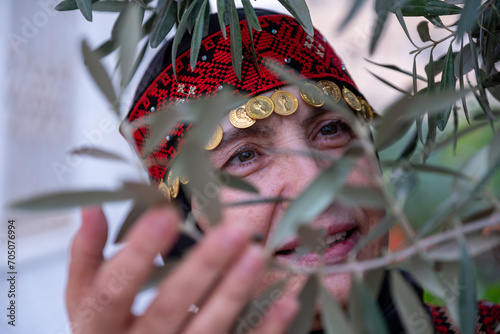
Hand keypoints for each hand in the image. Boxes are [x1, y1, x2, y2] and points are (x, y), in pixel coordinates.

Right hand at [65, 206, 297, 333]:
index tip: (166, 212)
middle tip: (233, 231)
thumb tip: (92, 207)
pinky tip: (286, 301)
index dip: (137, 251)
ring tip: (257, 254)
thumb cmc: (107, 326)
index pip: (114, 288)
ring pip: (206, 331)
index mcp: (99, 324)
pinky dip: (265, 329)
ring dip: (234, 293)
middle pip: (168, 309)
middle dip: (202, 269)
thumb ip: (86, 254)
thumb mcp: (84, 296)